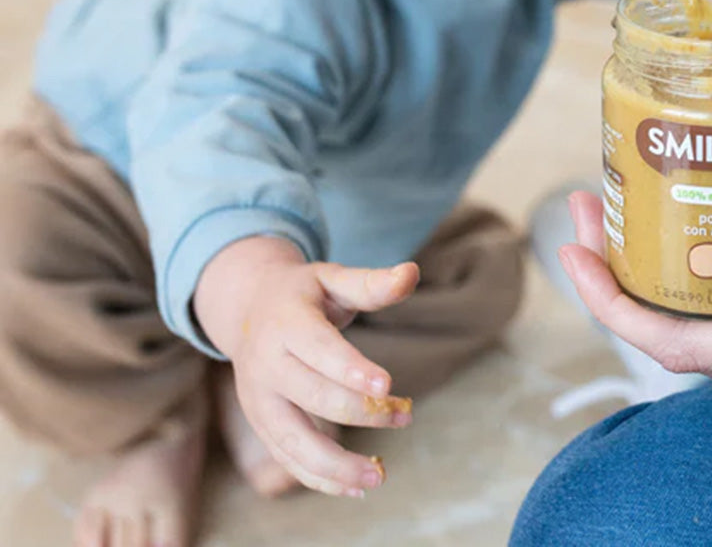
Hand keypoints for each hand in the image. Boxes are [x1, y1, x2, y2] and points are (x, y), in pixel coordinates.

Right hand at [195, 237, 417, 496]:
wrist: (249, 308)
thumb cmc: (304, 293)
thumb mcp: (333, 278)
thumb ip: (372, 283)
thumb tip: (412, 272)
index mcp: (285, 323)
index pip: (318, 349)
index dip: (351, 369)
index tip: (388, 387)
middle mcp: (265, 365)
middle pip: (311, 397)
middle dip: (361, 412)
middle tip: (406, 414)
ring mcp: (259, 401)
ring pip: (293, 441)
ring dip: (336, 464)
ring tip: (379, 475)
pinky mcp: (261, 425)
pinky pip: (288, 458)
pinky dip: (319, 479)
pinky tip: (355, 488)